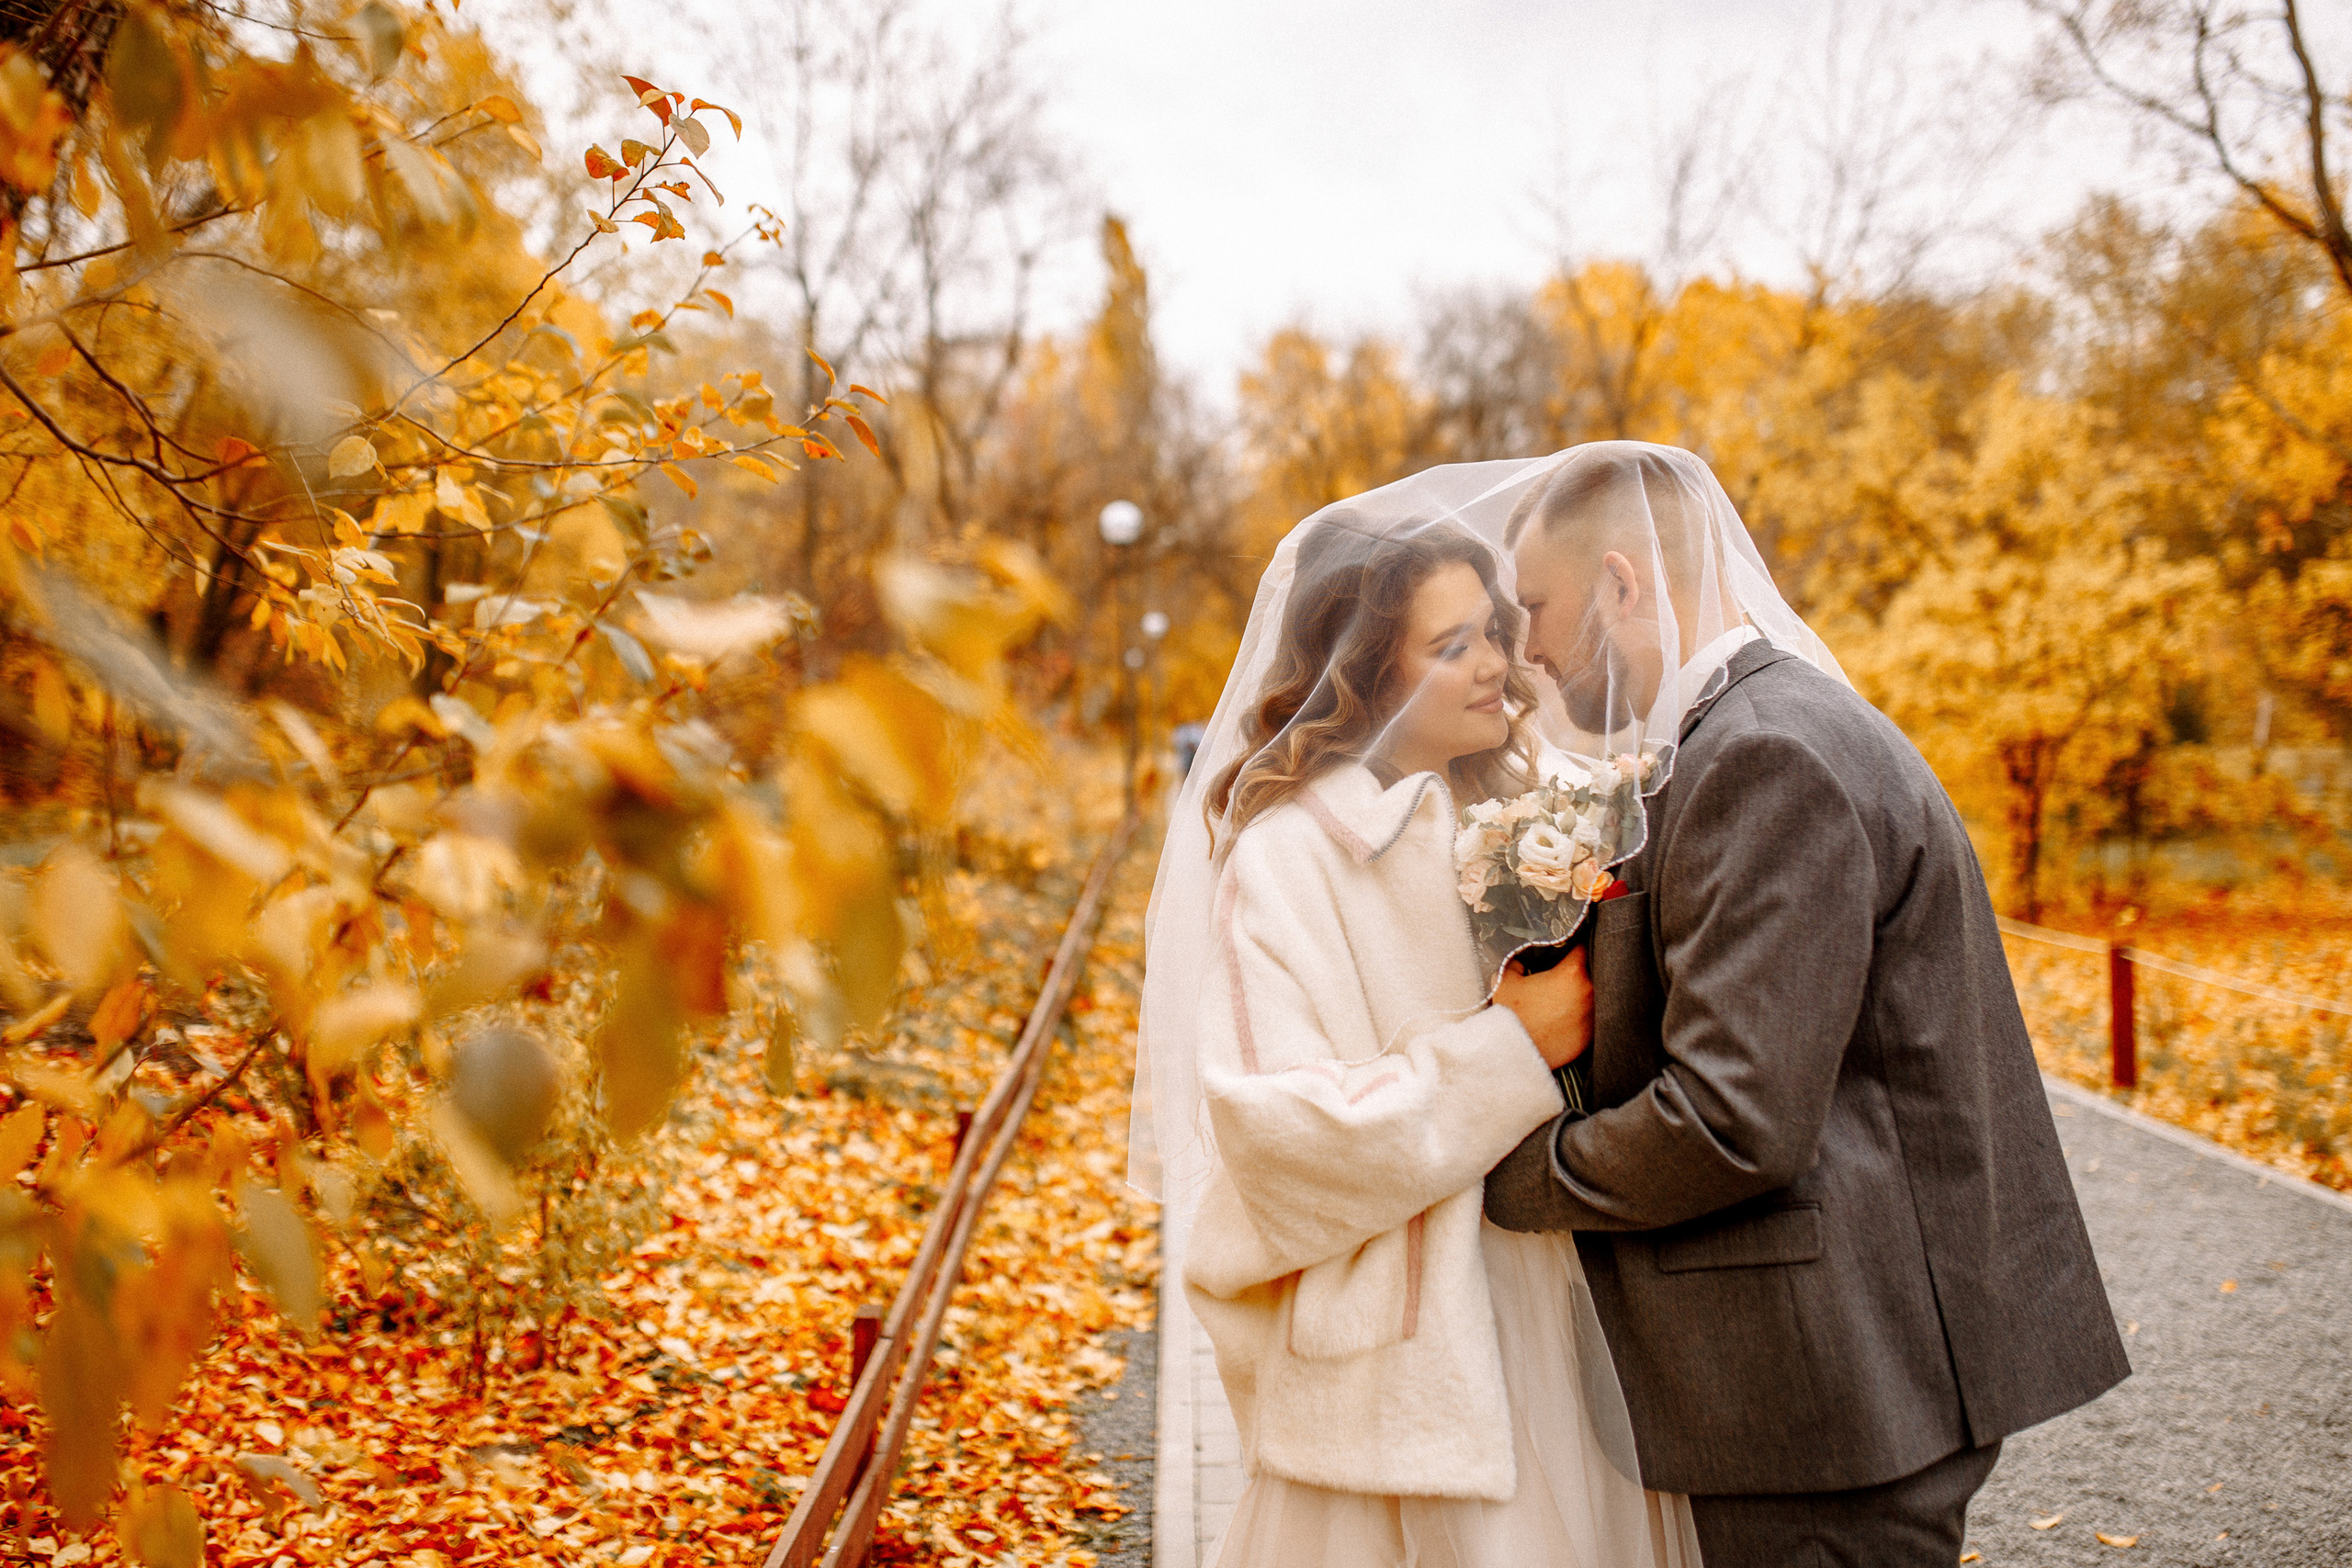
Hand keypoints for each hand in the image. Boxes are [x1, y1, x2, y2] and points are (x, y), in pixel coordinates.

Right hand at [1493, 948, 1592, 1070]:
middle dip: (1580, 971)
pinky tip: (1565, 1016)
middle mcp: (1589, 992)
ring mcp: (1593, 1015)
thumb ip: (1515, 964)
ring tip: (1563, 997)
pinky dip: (1581, 1015)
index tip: (1564, 950)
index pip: (1582, 948)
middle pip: (1592, 972)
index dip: (1572, 946)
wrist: (1517, 1054)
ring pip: (1594, 995)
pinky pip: (1590, 1017)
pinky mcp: (1591, 1035)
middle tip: (1563, 974)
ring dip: (1582, 994)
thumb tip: (1520, 962)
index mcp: (1572, 973)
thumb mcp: (1504, 982)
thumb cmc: (1512, 1015)